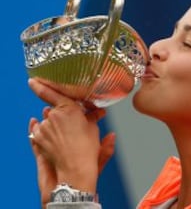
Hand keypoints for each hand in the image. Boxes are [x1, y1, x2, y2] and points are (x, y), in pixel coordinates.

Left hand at [28, 78, 115, 205]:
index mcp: (69, 109)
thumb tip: (97, 112)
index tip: (32, 80)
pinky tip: (55, 139)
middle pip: (54, 109)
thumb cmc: (87, 149)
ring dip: (54, 125)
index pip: (52, 92)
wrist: (76, 169)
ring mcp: (44, 127)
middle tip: (72, 122)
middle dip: (62, 114)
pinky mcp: (38, 138)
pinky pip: (40, 130)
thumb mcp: (93, 129)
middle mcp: (54, 115)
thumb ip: (92, 116)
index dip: (40, 85)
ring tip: (66, 136)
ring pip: (48, 121)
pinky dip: (45, 132)